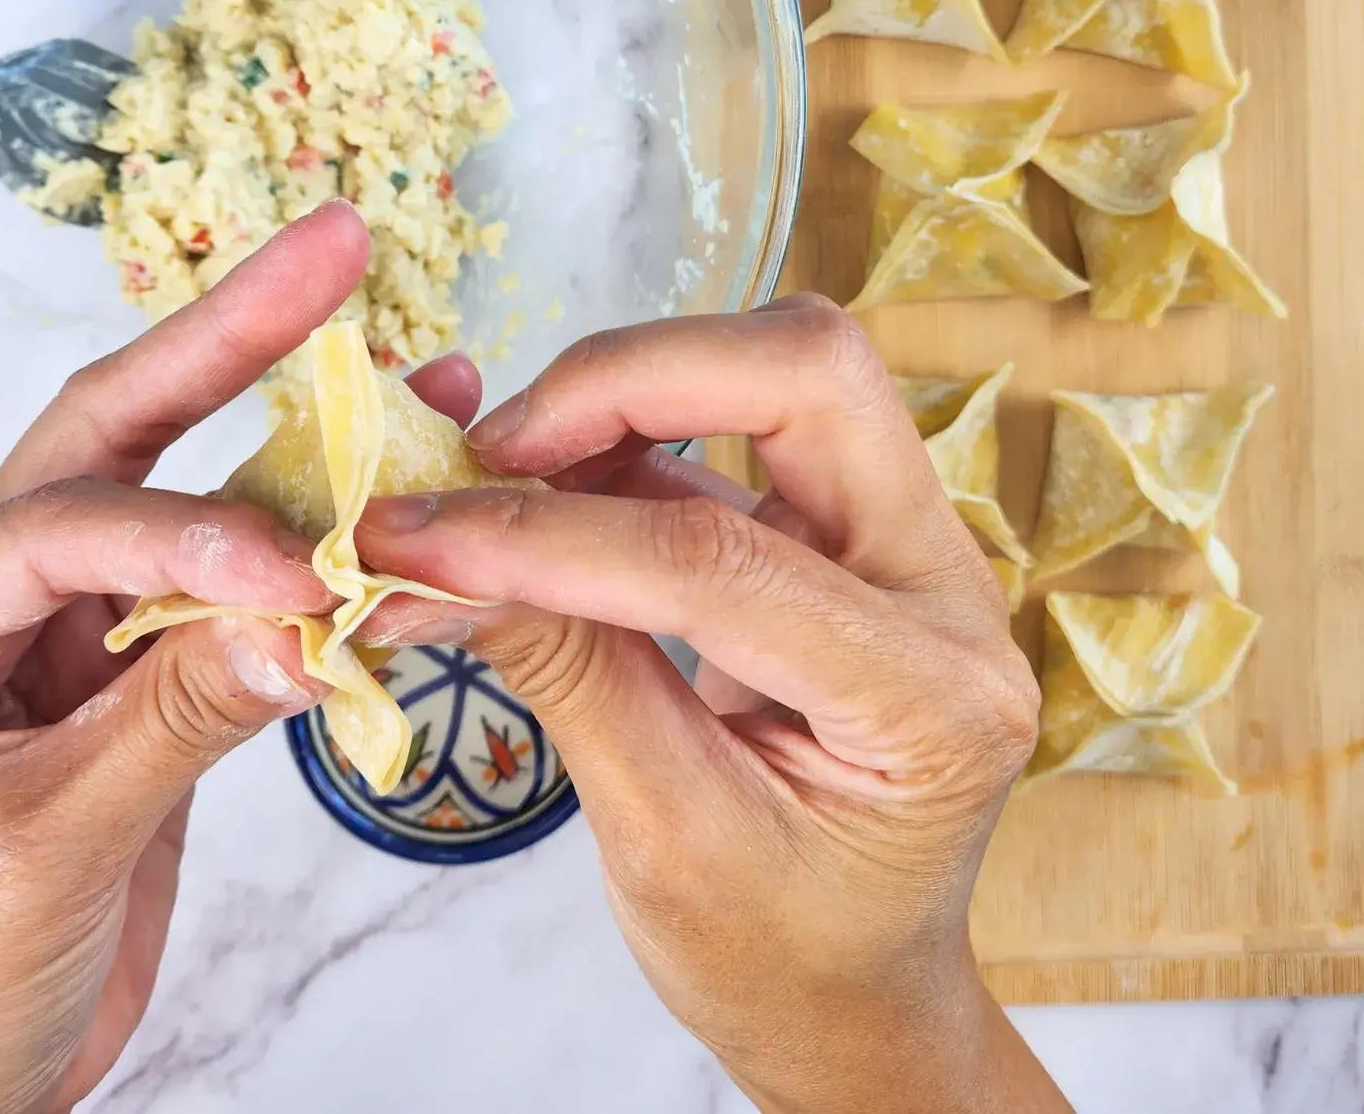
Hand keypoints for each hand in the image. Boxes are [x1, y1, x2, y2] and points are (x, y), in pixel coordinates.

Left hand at [0, 203, 482, 1113]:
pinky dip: (305, 569)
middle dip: (221, 343)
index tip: (302, 574)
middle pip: (108, 443)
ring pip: (182, 511)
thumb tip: (309, 618)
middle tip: (330, 252)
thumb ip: (176, 721)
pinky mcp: (129, 686)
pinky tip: (386, 517)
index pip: (53, 529)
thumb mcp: (46, 852)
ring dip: (291, 449)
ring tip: (411, 380)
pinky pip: (225, 607)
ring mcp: (57, 639)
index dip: (183, 537)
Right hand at [356, 298, 1069, 1113]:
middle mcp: (949, 593)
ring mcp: (910, 549)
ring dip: (629, 392)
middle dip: (630, 379)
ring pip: (786, 371)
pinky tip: (546, 492)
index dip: (553, 537)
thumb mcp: (661, 837)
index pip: (724, 562)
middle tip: (490, 450)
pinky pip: (748, 429)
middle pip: (811, 376)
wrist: (853, 992)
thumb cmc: (777, 950)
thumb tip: (426, 558)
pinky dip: (630, 437)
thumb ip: (563, 673)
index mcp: (932, 701)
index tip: (414, 536)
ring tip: (503, 474)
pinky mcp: (851, 534)